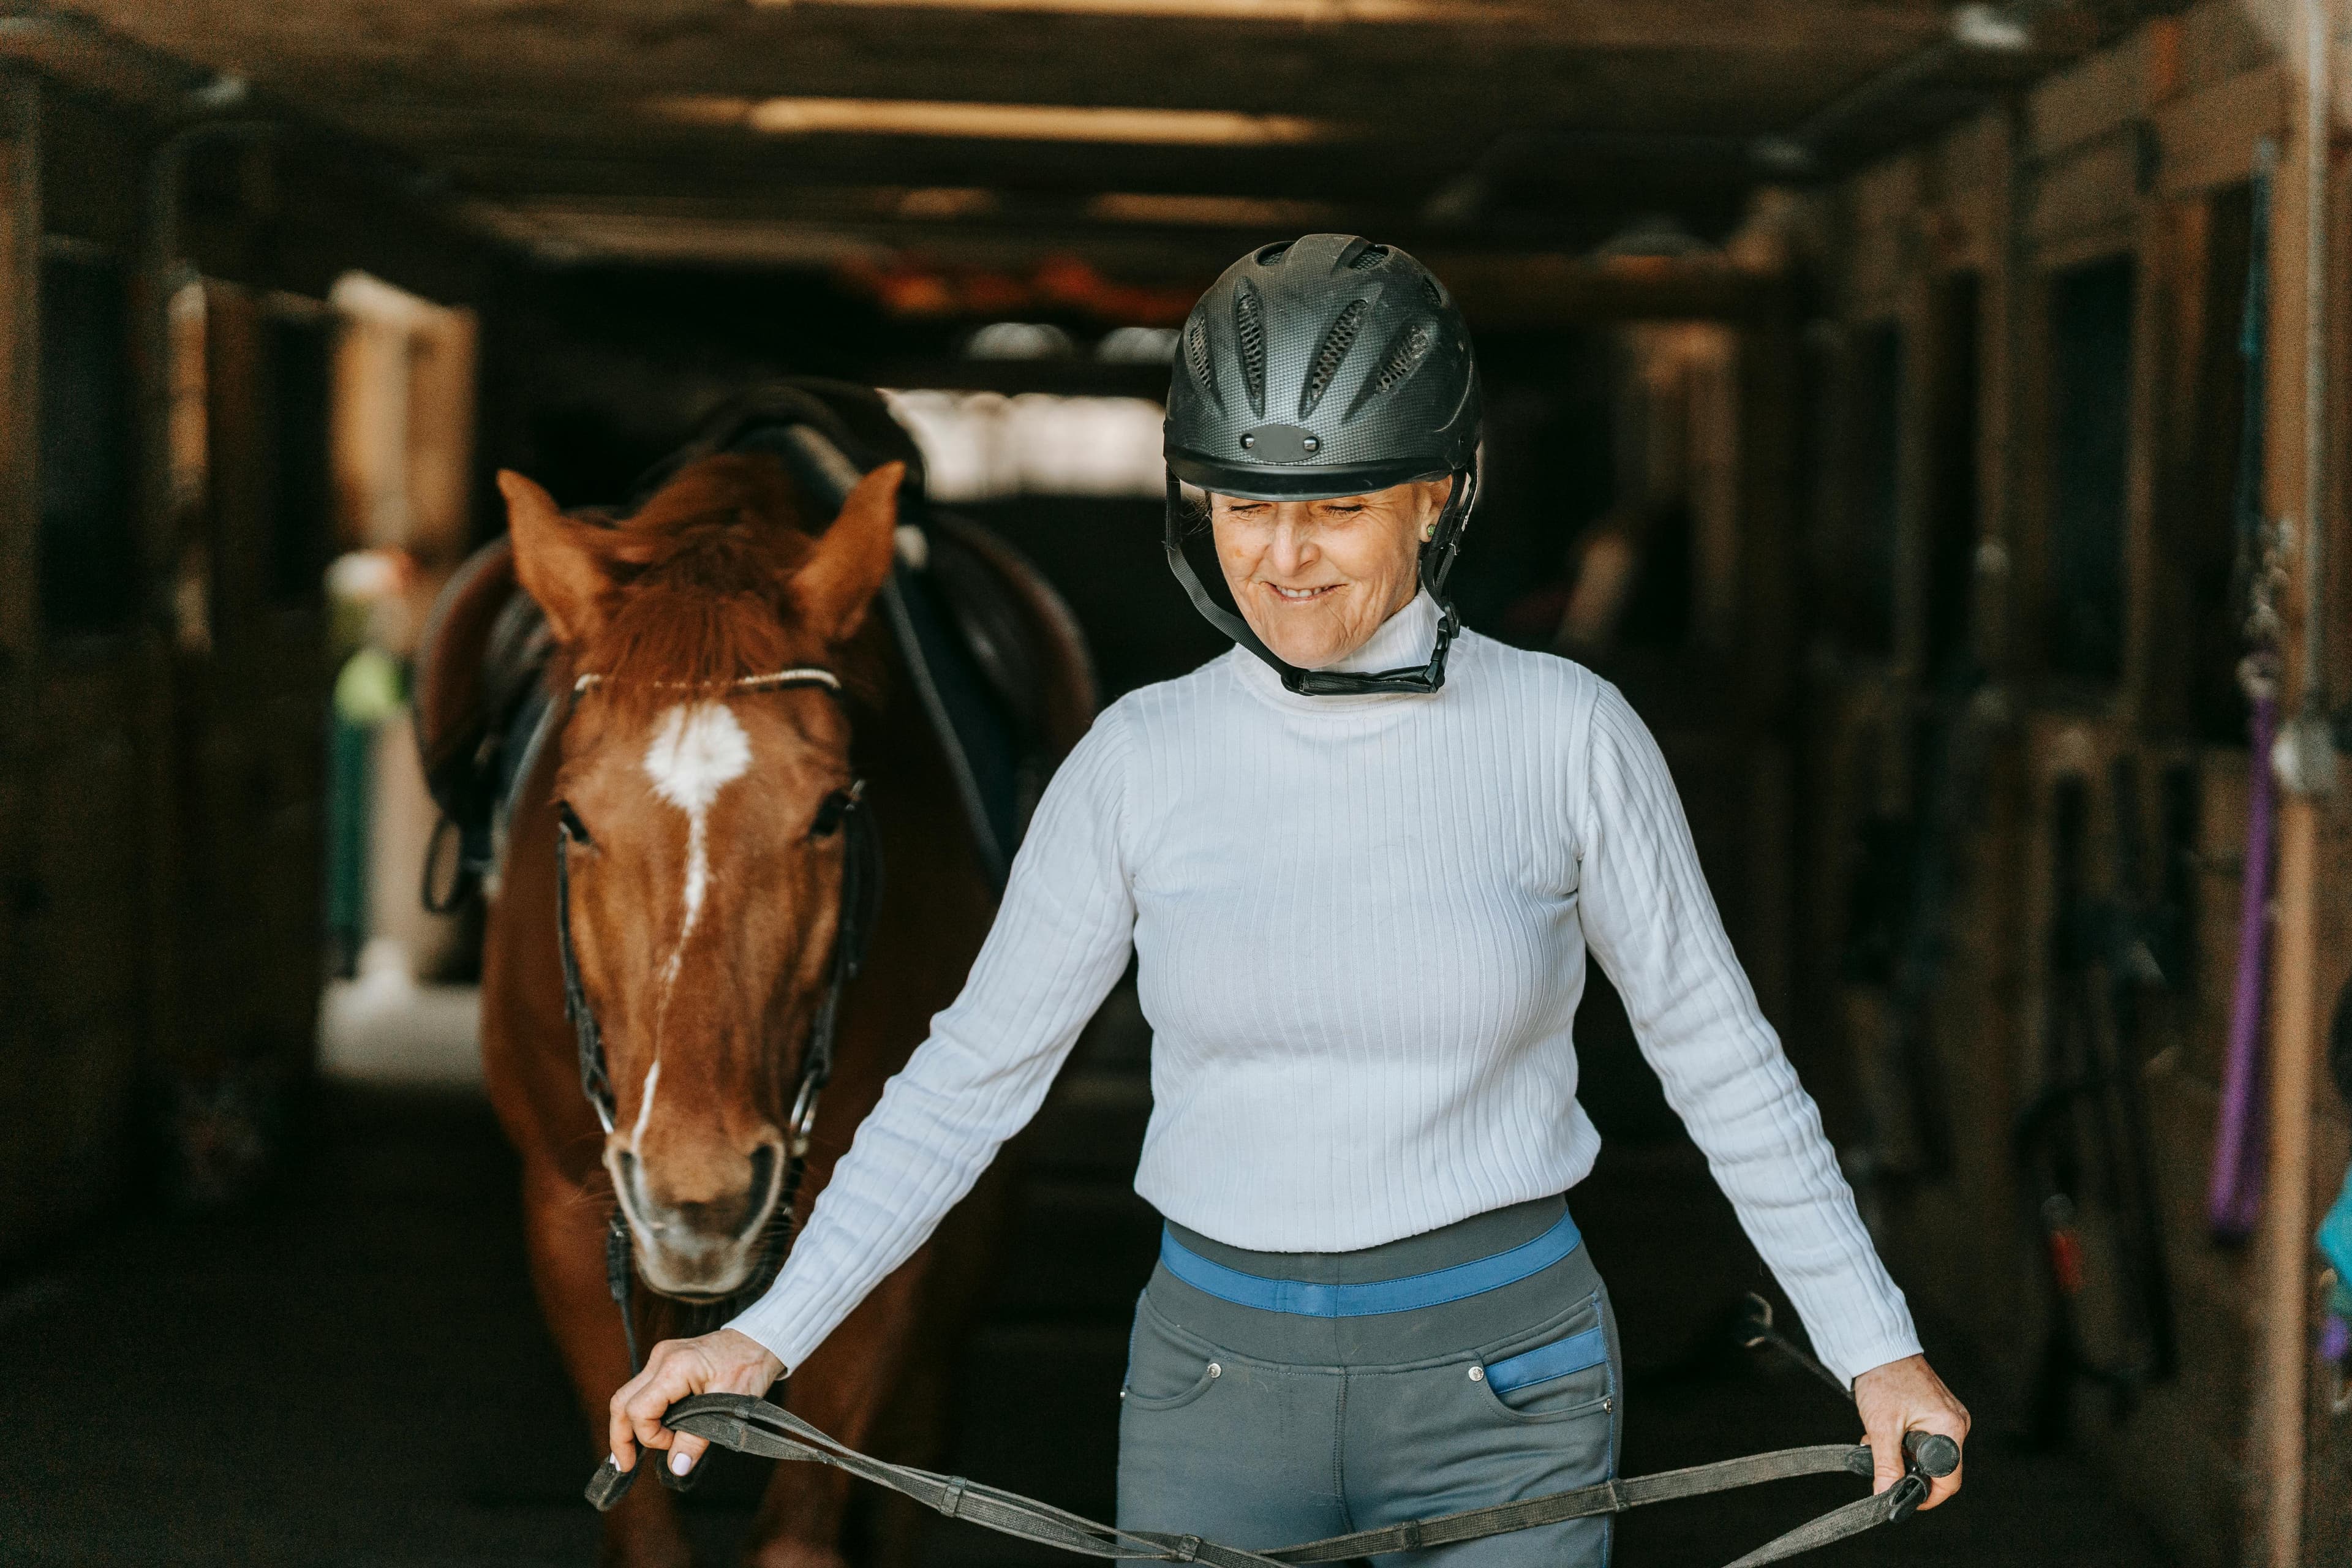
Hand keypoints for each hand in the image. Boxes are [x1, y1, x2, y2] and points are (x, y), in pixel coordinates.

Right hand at [608, 1329, 784, 1477]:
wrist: (761, 1339)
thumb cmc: (749, 1367)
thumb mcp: (729, 1407)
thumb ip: (698, 1438)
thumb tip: (676, 1468)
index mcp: (675, 1367)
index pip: (639, 1410)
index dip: (650, 1436)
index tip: (673, 1445)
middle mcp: (661, 1359)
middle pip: (622, 1401)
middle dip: (621, 1436)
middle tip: (625, 1465)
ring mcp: (661, 1357)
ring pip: (629, 1395)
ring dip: (629, 1425)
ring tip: (632, 1454)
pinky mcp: (667, 1360)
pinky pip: (643, 1389)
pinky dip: (641, 1412)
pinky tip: (648, 1430)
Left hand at [1851, 1353, 1967, 1509]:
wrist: (1878, 1348)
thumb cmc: (1883, 1379)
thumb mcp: (1882, 1428)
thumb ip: (1887, 1465)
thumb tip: (1887, 1494)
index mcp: (1951, 1427)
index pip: (1949, 1479)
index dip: (1926, 1493)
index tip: (1904, 1497)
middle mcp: (1956, 1423)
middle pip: (1937, 1468)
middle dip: (1908, 1469)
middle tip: (1883, 1459)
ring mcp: (1948, 1416)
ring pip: (1927, 1453)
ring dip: (1902, 1453)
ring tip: (1879, 1438)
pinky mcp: (1936, 1411)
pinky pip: (1925, 1438)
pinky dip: (1904, 1440)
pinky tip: (1886, 1429)